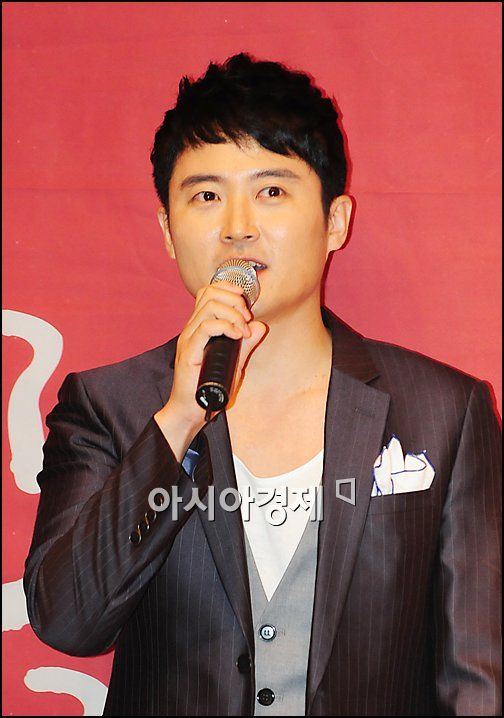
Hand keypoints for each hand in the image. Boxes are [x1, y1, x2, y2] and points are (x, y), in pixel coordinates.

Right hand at [157, 281, 266, 435]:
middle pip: (209, 293)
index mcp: (199, 327)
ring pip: (209, 306)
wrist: (189, 411)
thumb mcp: (235, 363)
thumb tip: (260, 326)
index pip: (209, 292)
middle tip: (247, 319)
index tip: (246, 305)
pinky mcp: (189, 351)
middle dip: (234, 300)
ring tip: (243, 330)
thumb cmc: (209, 388)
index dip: (229, 290)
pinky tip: (238, 336)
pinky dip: (226, 326)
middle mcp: (191, 328)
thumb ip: (246, 345)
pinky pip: (206, 327)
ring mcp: (188, 338)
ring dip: (233, 313)